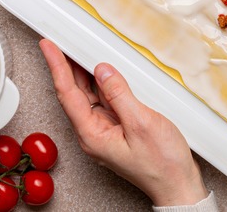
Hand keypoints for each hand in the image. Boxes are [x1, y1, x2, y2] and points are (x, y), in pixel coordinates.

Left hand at [39, 39, 208, 206]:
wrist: (178, 184)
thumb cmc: (162, 164)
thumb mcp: (142, 123)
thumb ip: (119, 95)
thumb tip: (103, 71)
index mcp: (92, 134)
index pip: (67, 93)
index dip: (57, 66)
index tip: (49, 47)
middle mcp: (94, 134)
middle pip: (74, 93)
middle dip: (66, 66)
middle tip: (61, 41)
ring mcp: (105, 132)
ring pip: (89, 96)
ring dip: (84, 73)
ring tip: (79, 50)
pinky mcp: (117, 130)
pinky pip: (104, 102)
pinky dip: (102, 84)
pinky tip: (105, 73)